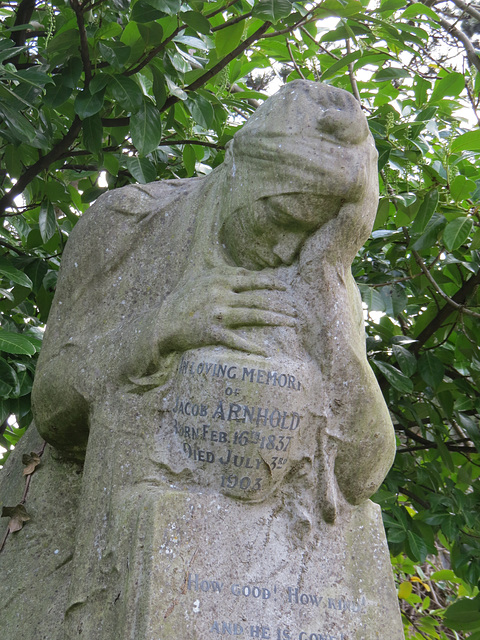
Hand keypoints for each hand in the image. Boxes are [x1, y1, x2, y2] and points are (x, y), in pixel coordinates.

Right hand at [157, 267, 296, 355]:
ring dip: (276, 320)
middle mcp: (220, 294)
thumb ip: (225, 274)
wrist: (163, 322)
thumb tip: (250, 273)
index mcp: (219, 279)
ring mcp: (217, 314)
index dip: (272, 284)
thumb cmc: (184, 299)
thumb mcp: (202, 279)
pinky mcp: (212, 332)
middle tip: (296, 311)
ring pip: (254, 316)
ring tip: (291, 324)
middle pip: (258, 299)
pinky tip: (266, 352)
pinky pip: (236, 340)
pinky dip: (251, 347)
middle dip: (280, 305)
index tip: (286, 290)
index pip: (253, 279)